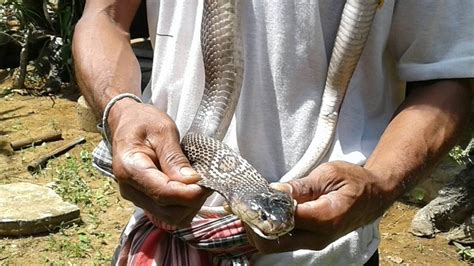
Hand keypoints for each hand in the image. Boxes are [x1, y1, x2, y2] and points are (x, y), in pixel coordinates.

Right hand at [107, 99, 210, 227]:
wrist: (127, 123)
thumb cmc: (144, 122)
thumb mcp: (163, 131)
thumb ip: (175, 157)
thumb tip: (191, 181)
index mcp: (130, 169)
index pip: (163, 193)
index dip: (189, 193)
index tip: (208, 182)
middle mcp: (130, 190)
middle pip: (169, 212)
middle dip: (193, 200)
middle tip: (207, 179)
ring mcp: (137, 199)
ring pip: (171, 218)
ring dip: (191, 205)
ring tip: (199, 182)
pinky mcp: (146, 201)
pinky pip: (169, 214)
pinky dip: (185, 206)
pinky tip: (191, 188)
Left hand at [246, 161, 389, 253]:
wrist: (374, 196)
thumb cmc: (355, 182)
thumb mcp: (328, 175)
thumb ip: (300, 186)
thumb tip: (273, 192)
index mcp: (324, 218)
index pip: (282, 220)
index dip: (261, 210)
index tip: (247, 198)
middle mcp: (317, 237)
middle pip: (271, 242)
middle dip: (252, 225)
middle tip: (242, 206)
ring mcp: (313, 242)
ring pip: (274, 245)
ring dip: (257, 229)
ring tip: (250, 207)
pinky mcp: (310, 241)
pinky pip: (282, 240)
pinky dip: (268, 230)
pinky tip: (263, 213)